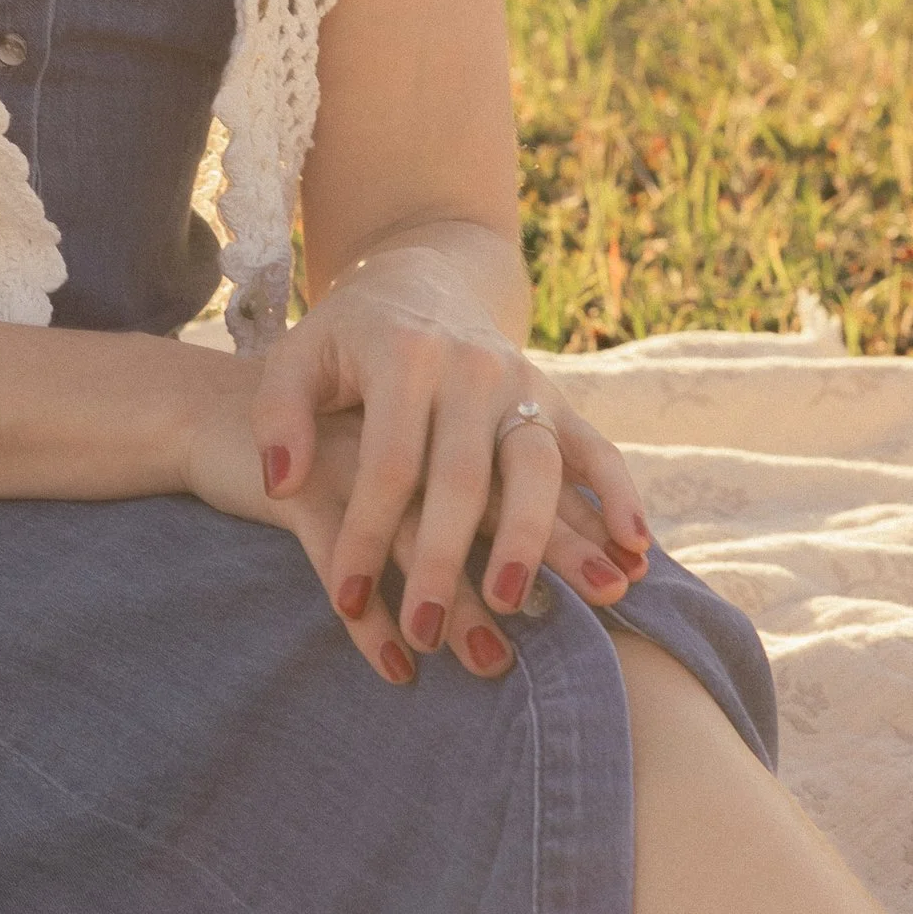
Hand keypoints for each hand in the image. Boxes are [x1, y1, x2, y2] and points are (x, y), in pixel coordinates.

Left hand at [228, 250, 653, 686]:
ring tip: (514, 605)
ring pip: (536, 467)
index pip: (387, 463)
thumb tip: (282, 485)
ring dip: (530, 540)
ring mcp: (522, 383)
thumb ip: (279, 415)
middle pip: (463, 477)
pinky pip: (596, 449)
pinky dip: (619, 498)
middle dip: (445, 560)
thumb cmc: (347, 340)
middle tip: (426, 634)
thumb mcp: (297, 359)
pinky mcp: (557, 399)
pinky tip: (633, 552)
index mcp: (403, 358)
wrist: (423, 279)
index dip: (367, 534)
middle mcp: (470, 369)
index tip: (348, 599)